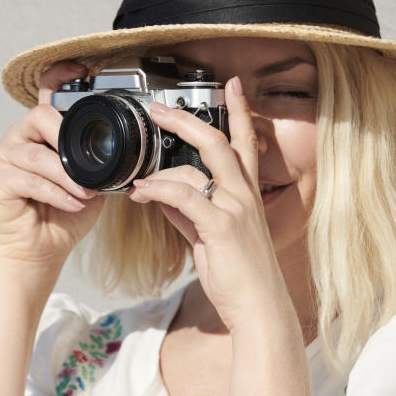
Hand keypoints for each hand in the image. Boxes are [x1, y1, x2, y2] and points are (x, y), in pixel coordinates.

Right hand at [0, 62, 104, 276]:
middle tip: (89, 168)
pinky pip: (28, 179)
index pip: (45, 95)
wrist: (36, 255)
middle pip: (39, 118)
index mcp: (39, 134)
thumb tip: (123, 154)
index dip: (60, 77)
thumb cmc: (59, 220)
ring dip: (65, 175)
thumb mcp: (89, 186)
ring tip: (84, 193)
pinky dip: (54, 193)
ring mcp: (1, 157)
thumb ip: (98, 165)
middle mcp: (17, 139)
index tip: (81, 70)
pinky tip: (72, 203)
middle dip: (67, 140)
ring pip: (35, 153)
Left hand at [126, 77, 289, 331]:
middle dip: (187, 120)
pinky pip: (184, 195)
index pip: (245, 144)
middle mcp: (245, 196)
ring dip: (160, 168)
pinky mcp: (221, 226)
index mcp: (248, 196)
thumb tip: (165, 197)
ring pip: (197, 165)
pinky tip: (141, 194)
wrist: (259, 310)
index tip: (230, 86)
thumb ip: (189, 215)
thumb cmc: (240, 280)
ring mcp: (235, 208)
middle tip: (160, 110)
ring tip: (137, 181)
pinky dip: (158, 191)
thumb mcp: (211, 241)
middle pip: (218, 141)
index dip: (239, 112)